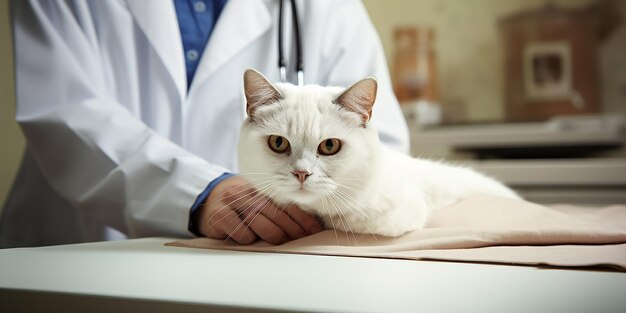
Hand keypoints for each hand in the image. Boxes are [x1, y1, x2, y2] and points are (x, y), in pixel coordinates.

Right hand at [195, 175, 322, 244]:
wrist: (210, 197)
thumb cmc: (243, 205)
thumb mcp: (260, 202)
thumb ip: (279, 210)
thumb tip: (309, 228)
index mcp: (264, 192)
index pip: (288, 206)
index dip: (303, 220)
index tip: (315, 232)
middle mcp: (250, 195)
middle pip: (276, 215)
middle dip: (292, 230)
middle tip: (302, 243)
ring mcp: (234, 203)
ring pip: (259, 222)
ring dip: (271, 235)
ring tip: (279, 244)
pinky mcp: (220, 214)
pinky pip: (238, 230)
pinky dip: (246, 237)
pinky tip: (248, 239)